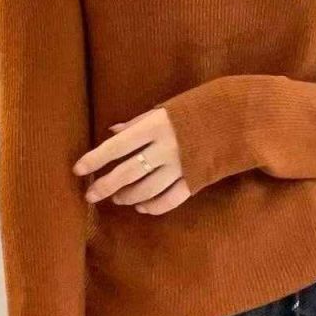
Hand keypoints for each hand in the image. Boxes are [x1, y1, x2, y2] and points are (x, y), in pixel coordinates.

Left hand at [72, 107, 189, 214]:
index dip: (95, 158)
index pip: (117, 145)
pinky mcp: (195, 179)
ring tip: (117, 198)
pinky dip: (154, 206)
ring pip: (147, 189)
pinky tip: (142, 207)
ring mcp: (181, 166)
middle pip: (128, 172)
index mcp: (156, 125)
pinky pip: (170, 199)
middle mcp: (166, 147)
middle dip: (106, 185)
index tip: (78, 169)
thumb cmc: (196, 109)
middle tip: (91, 194)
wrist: (238, 117)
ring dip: (128, 196)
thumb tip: (112, 132)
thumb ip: (137, 123)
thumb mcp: (165, 110)